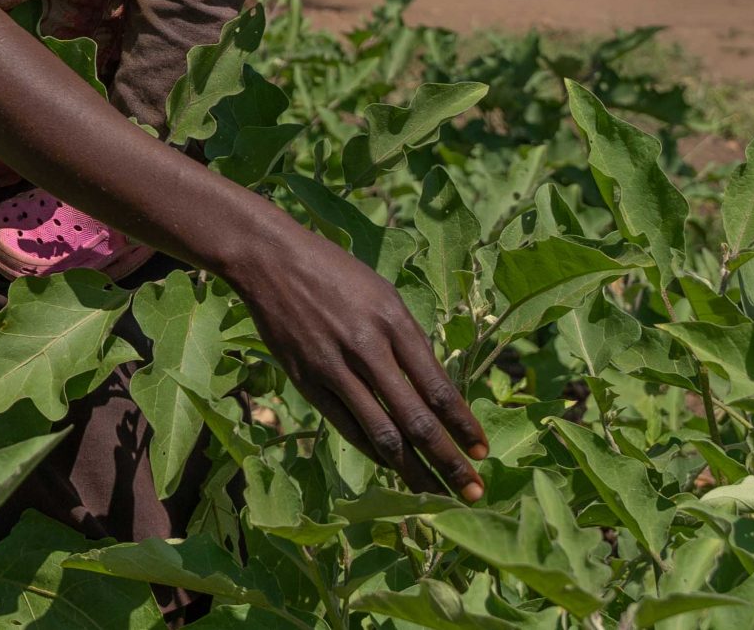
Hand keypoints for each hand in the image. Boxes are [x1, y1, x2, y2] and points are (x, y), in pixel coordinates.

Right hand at [224, 217, 487, 497]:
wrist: (271, 260)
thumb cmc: (335, 272)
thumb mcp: (383, 294)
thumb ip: (407, 340)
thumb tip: (432, 388)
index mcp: (394, 321)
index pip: (438, 387)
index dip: (463, 425)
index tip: (482, 452)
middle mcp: (368, 348)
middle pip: (415, 419)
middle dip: (448, 461)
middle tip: (472, 492)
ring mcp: (334, 368)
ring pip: (381, 433)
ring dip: (412, 469)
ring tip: (434, 494)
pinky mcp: (306, 381)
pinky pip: (346, 426)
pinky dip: (372, 451)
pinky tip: (391, 466)